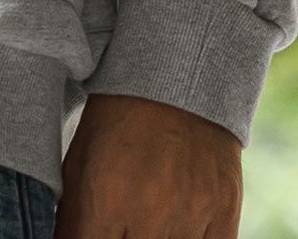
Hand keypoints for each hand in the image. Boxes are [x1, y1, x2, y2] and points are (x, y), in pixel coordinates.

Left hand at [55, 93, 241, 237]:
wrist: (175, 75)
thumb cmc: (117, 120)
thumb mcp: (80, 161)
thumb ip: (72, 219)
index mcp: (106, 196)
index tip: (94, 232)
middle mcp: (149, 211)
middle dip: (124, 238)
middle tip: (122, 223)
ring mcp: (192, 215)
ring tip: (146, 221)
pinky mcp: (225, 213)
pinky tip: (177, 229)